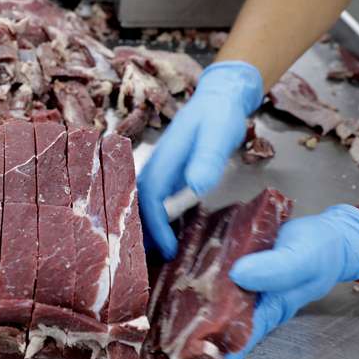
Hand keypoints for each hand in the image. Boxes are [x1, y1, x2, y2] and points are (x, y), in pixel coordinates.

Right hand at [138, 61, 263, 258]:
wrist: (219, 97)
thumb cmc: (219, 116)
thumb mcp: (218, 135)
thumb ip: (207, 159)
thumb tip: (196, 188)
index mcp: (164, 158)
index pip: (151, 198)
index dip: (156, 226)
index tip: (168, 248)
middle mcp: (156, 165)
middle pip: (138, 203)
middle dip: (141, 233)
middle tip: (150, 261)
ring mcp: (161, 168)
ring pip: (144, 202)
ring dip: (146, 227)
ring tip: (153, 254)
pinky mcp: (168, 172)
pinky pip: (155, 199)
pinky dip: (156, 217)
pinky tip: (165, 232)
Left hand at [149, 205, 358, 358]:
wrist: (325, 235)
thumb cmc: (319, 251)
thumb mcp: (303, 258)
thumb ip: (277, 268)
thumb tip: (240, 275)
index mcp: (259, 313)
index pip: (228, 352)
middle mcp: (240, 308)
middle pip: (206, 344)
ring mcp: (229, 291)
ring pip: (196, 321)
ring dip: (171, 339)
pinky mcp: (221, 270)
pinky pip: (195, 289)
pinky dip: (175, 300)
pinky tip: (156, 308)